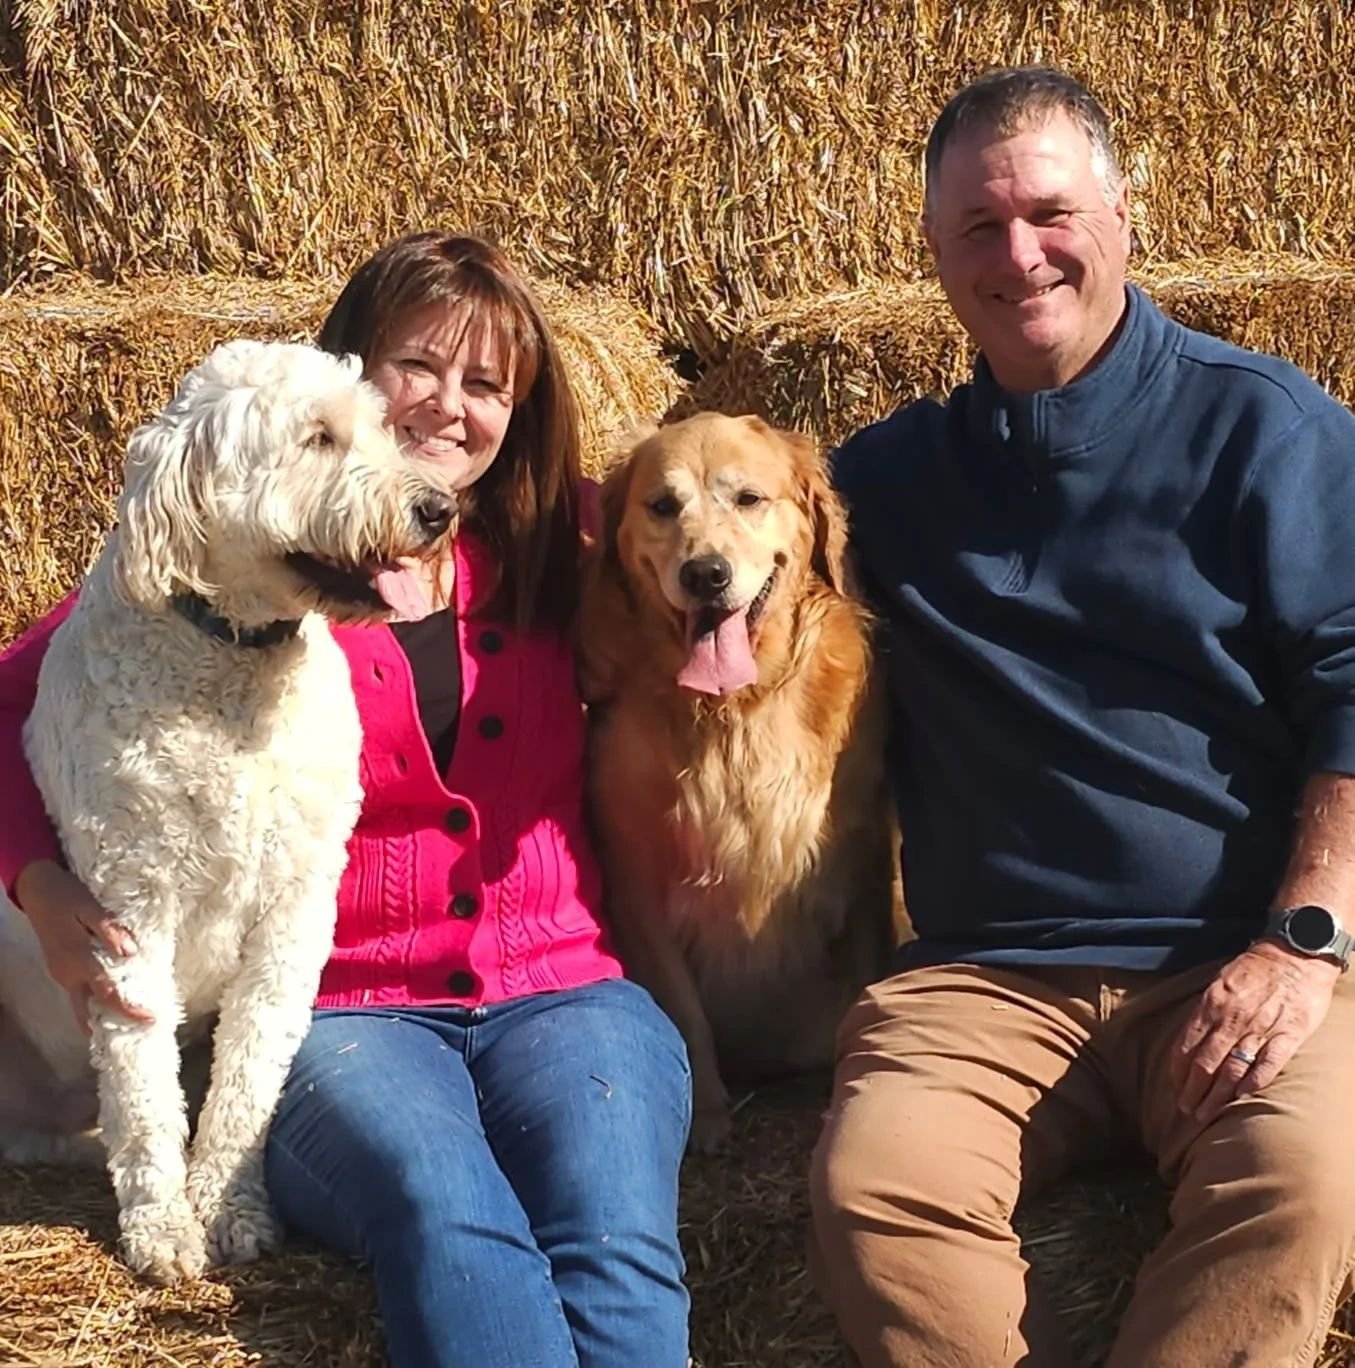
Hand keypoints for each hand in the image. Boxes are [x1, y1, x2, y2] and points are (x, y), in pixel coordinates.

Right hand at [12, 859, 150, 1031]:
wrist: (36, 890)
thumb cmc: (66, 895)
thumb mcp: (89, 906)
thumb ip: (109, 930)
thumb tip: (131, 952)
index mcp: (77, 959)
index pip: (107, 993)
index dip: (129, 1009)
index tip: (150, 1019)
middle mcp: (66, 973)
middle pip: (89, 1010)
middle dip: (111, 1025)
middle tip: (137, 1034)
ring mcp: (61, 973)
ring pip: (82, 1003)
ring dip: (102, 1016)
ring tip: (128, 1024)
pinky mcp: (61, 968)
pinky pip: (79, 992)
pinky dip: (94, 1002)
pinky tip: (110, 1002)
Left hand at [1170, 939, 1338, 1123]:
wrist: (1297, 953)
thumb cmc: (1256, 967)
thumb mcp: (1220, 981)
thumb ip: (1206, 1010)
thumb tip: (1191, 1037)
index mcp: (1212, 1003)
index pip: (1186, 1044)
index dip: (1178, 1070)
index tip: (1173, 1087)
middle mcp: (1233, 1018)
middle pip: (1205, 1062)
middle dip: (1192, 1090)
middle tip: (1184, 1110)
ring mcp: (1261, 1027)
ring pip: (1232, 1068)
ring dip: (1216, 1094)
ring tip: (1204, 1113)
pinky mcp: (1289, 1033)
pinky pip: (1269, 1062)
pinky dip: (1254, 1081)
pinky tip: (1241, 1097)